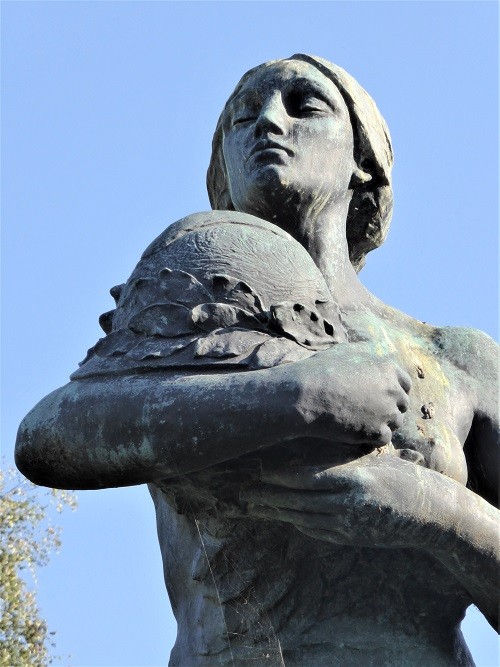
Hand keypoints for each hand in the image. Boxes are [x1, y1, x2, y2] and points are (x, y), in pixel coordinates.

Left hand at [240, 450, 432, 548]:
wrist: (428, 513)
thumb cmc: (402, 476)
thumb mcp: (374, 460)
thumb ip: (344, 460)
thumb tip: (311, 449)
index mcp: (354, 479)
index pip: (308, 478)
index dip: (280, 477)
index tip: (259, 471)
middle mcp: (347, 504)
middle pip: (298, 501)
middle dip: (268, 497)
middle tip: (242, 492)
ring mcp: (348, 524)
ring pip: (303, 518)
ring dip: (277, 512)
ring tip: (253, 506)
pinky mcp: (350, 537)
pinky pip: (317, 530)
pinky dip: (298, 522)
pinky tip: (284, 516)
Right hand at [292, 344, 410, 444]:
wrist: (307, 396)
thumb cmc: (320, 371)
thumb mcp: (342, 352)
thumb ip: (362, 351)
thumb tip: (370, 347)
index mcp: (387, 369)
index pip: (405, 384)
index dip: (394, 391)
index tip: (384, 397)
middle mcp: (392, 390)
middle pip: (402, 405)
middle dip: (390, 408)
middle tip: (373, 413)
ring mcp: (387, 412)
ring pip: (395, 422)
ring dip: (383, 424)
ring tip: (364, 425)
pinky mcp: (377, 432)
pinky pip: (384, 438)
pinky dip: (373, 438)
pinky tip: (360, 435)